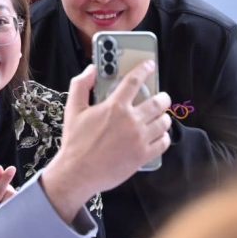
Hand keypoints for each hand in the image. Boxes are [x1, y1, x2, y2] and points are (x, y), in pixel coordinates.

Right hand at [41, 63, 170, 222]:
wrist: (78, 172)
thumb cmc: (75, 142)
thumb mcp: (73, 109)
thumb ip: (81, 85)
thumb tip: (91, 69)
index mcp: (115, 107)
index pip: (134, 81)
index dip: (144, 70)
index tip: (150, 65)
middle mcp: (131, 121)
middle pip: (157, 102)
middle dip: (162, 97)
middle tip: (161, 97)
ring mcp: (139, 139)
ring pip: (164, 122)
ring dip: (164, 116)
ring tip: (160, 116)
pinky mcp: (143, 155)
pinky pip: (163, 142)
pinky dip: (164, 137)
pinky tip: (159, 135)